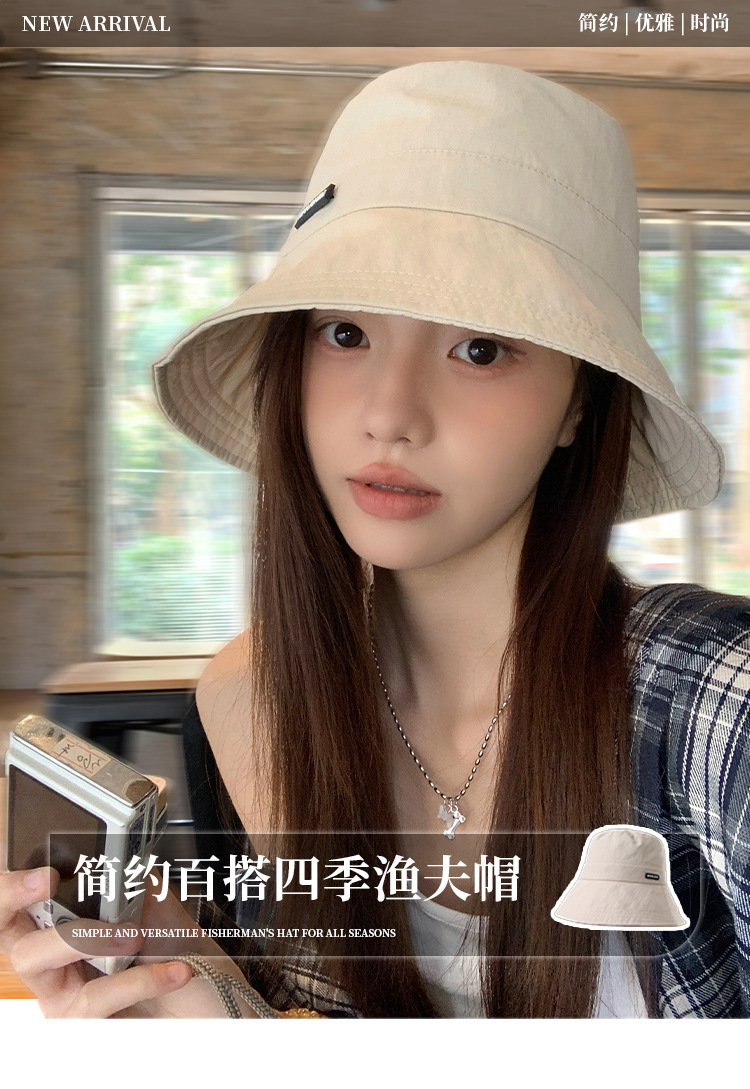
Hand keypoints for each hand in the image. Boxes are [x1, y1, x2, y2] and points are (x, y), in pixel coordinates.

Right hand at [0, 866, 258, 1017]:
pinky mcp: (75, 1021)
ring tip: (137, 935)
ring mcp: (56, 990)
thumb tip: (113, 849)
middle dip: (15, 899)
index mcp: (62, 917)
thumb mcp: (153, 902)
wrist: (206, 996)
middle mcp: (49, 955)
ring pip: (36, 958)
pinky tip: (171, 971)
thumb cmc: (172, 948)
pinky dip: (136, 979)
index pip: (17, 898)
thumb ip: (127, 876)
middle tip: (49, 880)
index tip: (43, 872)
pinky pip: (92, 997)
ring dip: (89, 938)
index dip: (12, 885)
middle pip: (5, 928)